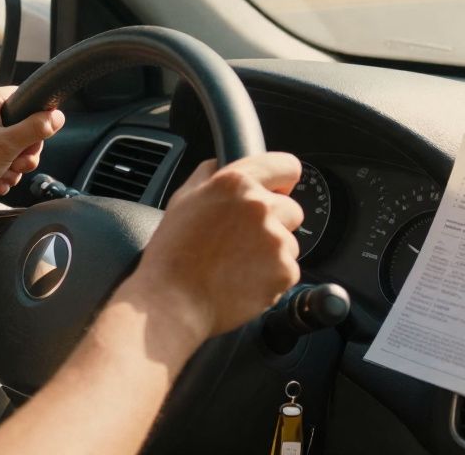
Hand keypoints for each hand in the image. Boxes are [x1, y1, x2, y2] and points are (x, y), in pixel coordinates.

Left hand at [0, 87, 64, 208]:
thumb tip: (57, 116)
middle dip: (26, 152)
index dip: (38, 120)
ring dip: (16, 166)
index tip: (35, 139)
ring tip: (5, 175)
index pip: (28, 99)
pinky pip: (4, 157)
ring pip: (17, 145)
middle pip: (26, 126)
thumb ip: (36, 129)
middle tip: (17, 163)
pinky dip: (5, 171)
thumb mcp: (7, 146)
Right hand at [125, 153, 303, 344]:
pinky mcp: (285, 271)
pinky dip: (271, 275)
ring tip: (238, 262)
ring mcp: (275, 240)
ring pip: (289, 240)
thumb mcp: (182, 199)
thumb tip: (223, 163)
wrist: (173, 301)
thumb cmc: (172, 254)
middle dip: (274, 220)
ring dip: (271, 250)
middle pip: (291, 207)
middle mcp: (260, 206)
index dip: (282, 180)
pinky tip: (243, 278)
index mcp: (234, 183)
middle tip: (243, 238)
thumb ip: (209, 174)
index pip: (286, 165)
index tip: (276, 191)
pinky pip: (288, 268)